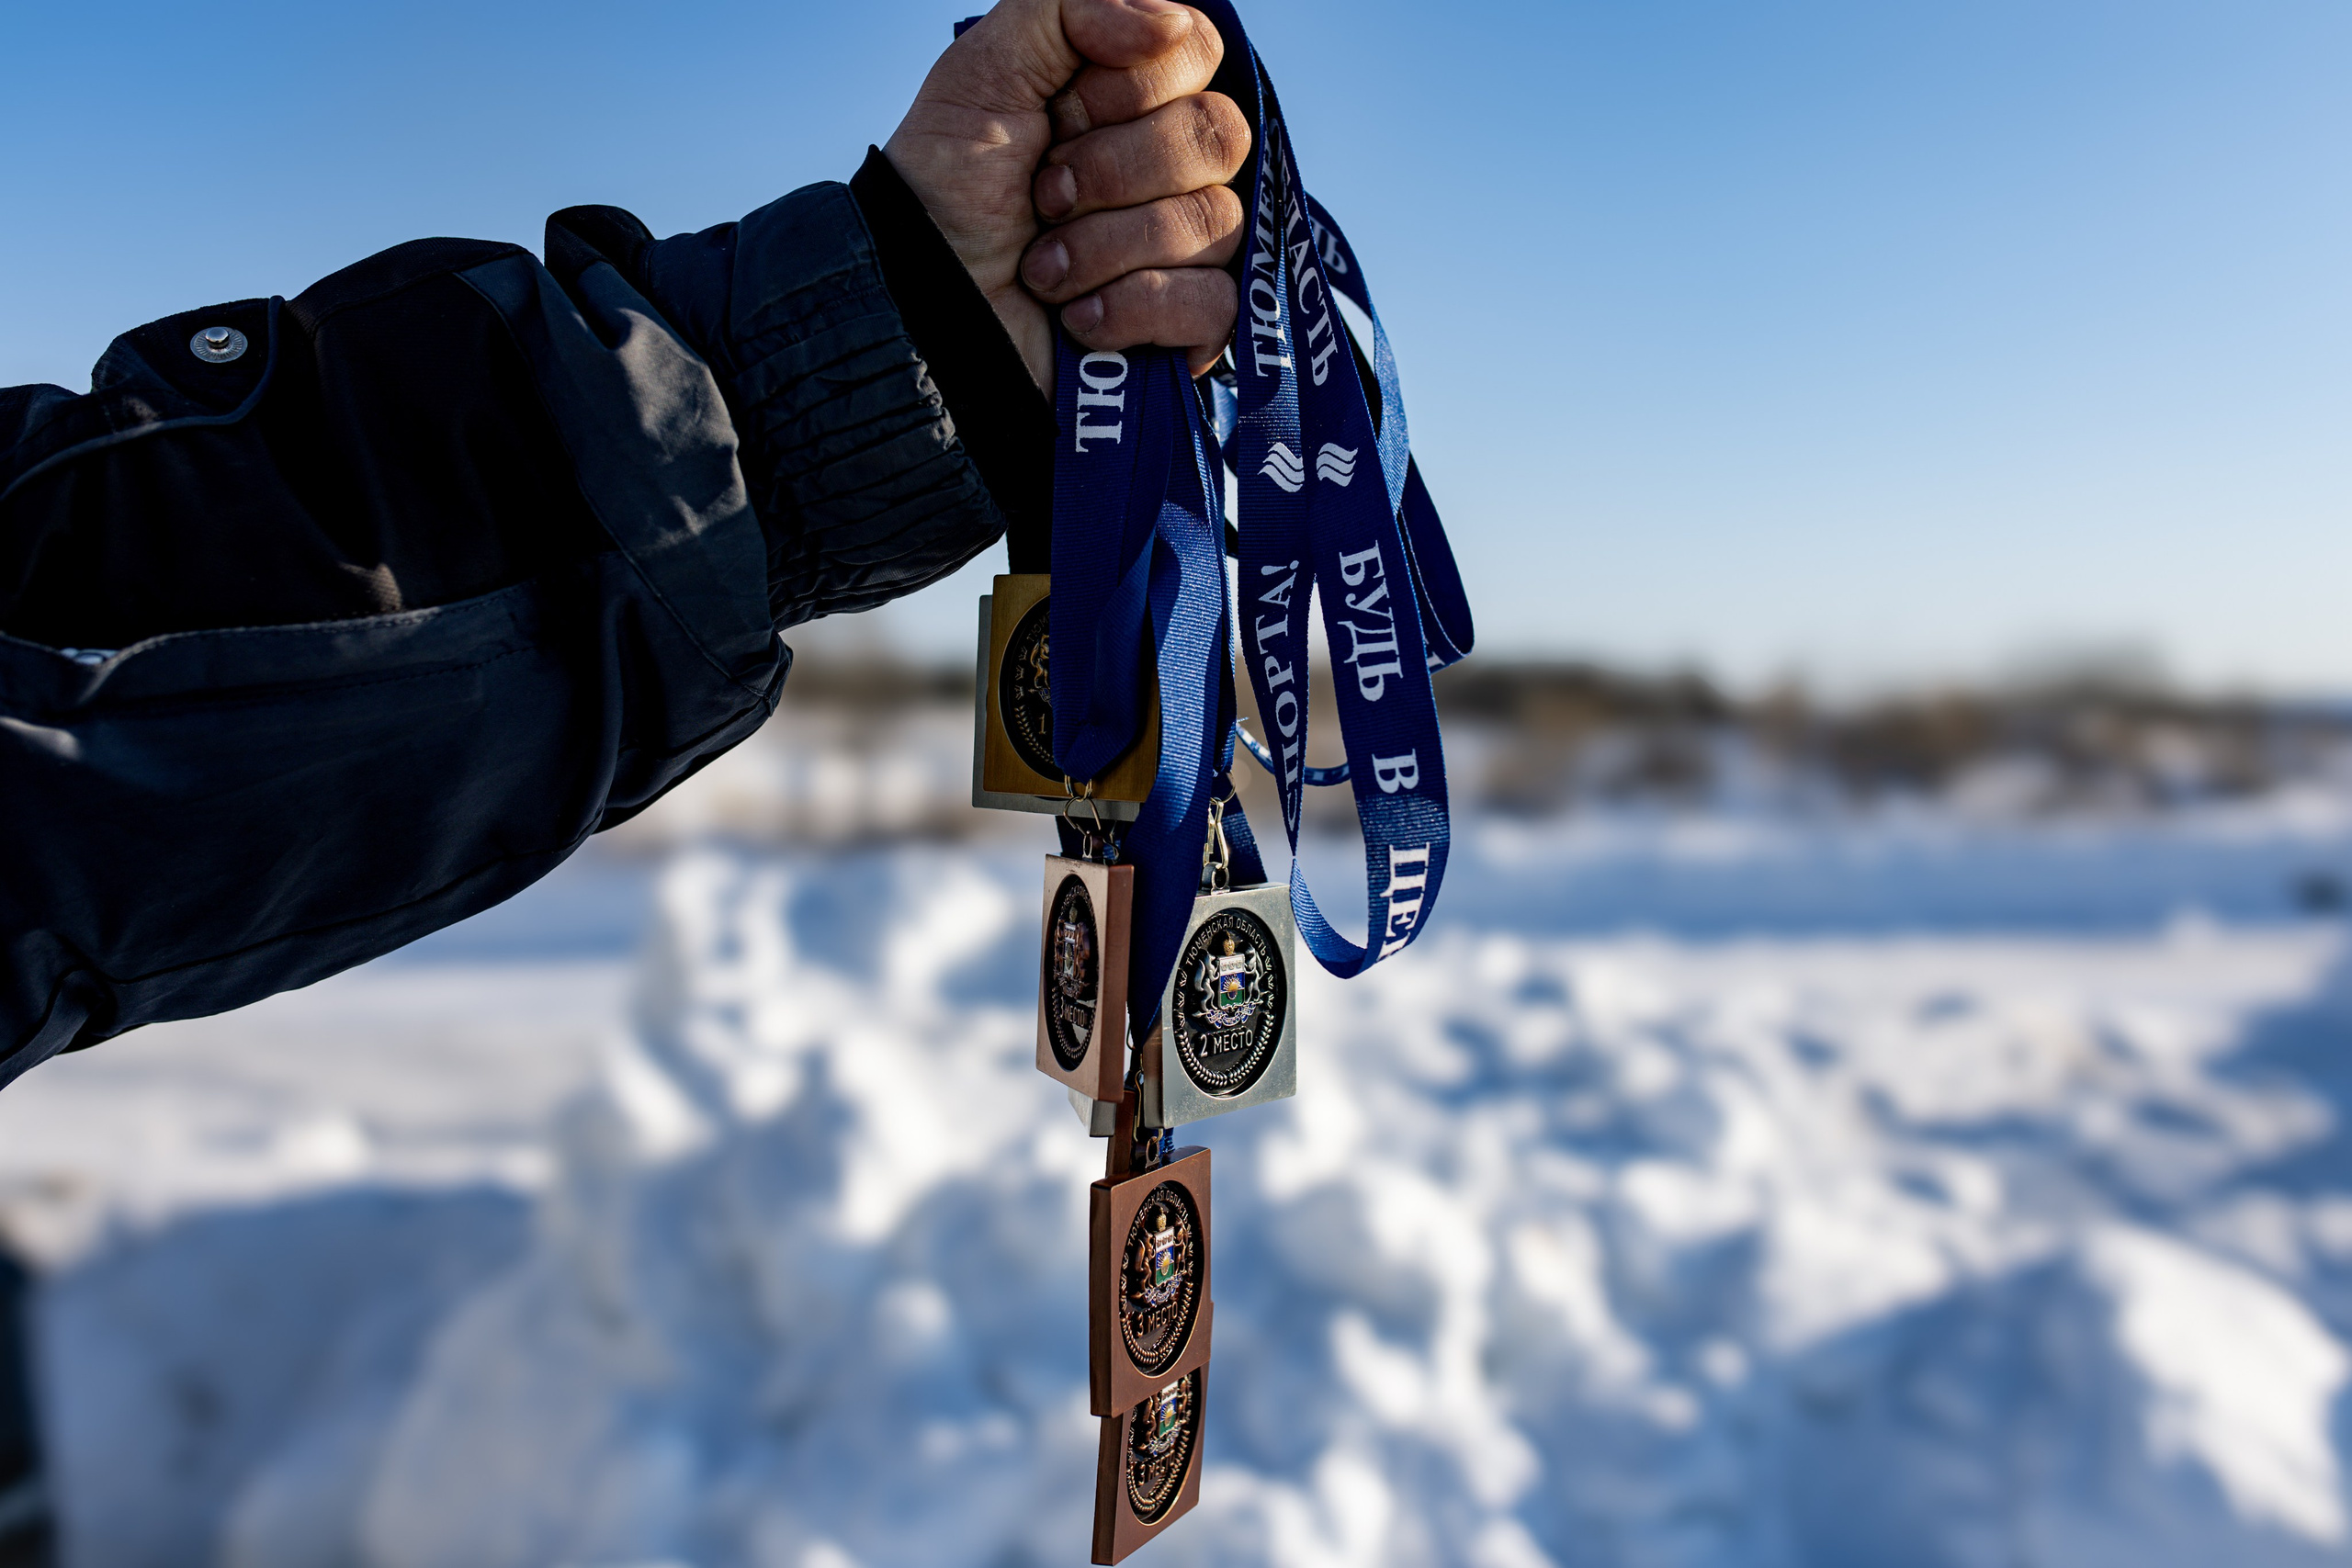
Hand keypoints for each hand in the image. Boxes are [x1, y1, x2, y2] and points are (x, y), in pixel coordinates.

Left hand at [883, 0, 1249, 388]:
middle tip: (1044, 196)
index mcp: (1135, 95)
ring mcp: (1190, 248)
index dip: (1127, 88)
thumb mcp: (984, 72)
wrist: (923, 310)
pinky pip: (1215, 304)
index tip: (1056, 119)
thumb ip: (1069, 10)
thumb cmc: (948, 193)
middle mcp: (1174, 165)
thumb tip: (1175, 24)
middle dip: (1112, 171)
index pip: (1197, 52)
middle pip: (1219, 136)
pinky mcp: (1190, 325)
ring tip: (1042, 267)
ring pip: (1215, 221)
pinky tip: (1077, 319)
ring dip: (1103, 247)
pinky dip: (1130, 309)